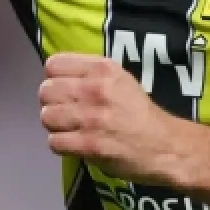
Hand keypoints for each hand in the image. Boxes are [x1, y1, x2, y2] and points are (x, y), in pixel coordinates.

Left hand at [39, 53, 183, 184]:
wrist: (164, 145)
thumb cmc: (139, 112)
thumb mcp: (120, 79)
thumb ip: (90, 74)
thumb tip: (56, 77)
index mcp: (103, 69)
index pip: (53, 65)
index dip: (54, 78)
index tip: (63, 89)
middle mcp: (95, 89)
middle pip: (45, 91)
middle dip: (52, 103)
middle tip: (65, 112)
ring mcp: (91, 118)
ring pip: (46, 116)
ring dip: (55, 125)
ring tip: (70, 128)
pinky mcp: (90, 145)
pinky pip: (54, 142)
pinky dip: (61, 145)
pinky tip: (74, 144)